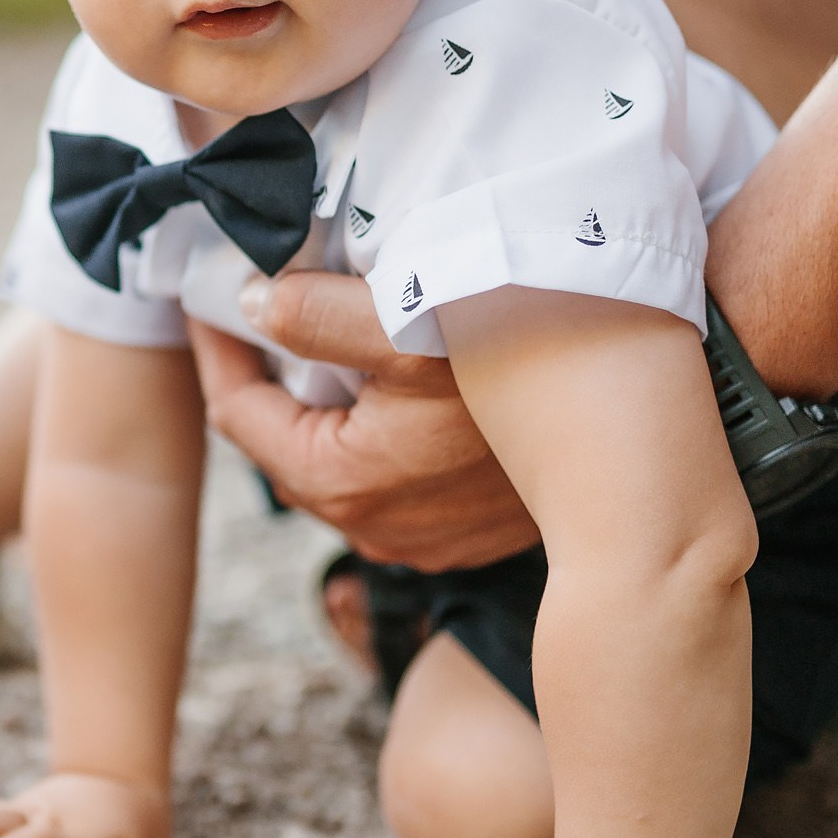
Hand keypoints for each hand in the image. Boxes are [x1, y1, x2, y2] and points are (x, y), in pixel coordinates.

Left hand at [190, 273, 539, 570]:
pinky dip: (378, 433)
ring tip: (328, 340)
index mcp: (335, 480)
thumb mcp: (408, 328)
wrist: (628, 448)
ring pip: (337, 460)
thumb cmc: (518, 382)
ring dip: (328, 406)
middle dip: (271, 377)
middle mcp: (368, 527)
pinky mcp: (460, 534)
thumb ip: (314, 314)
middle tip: (262, 308)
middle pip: (284, 441)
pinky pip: (390, 478)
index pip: (236, 413)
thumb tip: (252, 302)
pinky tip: (398, 389)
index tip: (209, 299)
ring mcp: (417, 538)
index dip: (220, 349)